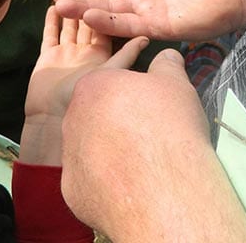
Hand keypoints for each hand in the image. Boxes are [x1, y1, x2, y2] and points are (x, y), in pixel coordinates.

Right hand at [24, 6, 146, 121]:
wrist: (52, 116)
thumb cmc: (84, 96)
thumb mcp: (109, 72)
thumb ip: (126, 54)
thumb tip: (146, 39)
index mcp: (101, 55)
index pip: (104, 26)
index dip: (104, 9)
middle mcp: (84, 52)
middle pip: (86, 23)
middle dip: (85, 5)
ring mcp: (66, 53)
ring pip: (68, 26)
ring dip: (68, 9)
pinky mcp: (48, 56)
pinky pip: (51, 34)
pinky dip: (51, 21)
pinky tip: (52, 7)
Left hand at [60, 49, 245, 241]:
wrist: (164, 188)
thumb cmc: (169, 127)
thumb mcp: (175, 84)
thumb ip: (166, 65)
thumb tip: (166, 56)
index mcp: (92, 85)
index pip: (112, 82)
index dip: (135, 92)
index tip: (151, 104)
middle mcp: (72, 118)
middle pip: (97, 114)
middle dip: (119, 120)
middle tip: (147, 132)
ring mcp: (69, 156)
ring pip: (91, 148)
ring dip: (111, 150)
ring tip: (141, 160)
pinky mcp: (72, 190)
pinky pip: (90, 180)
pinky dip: (108, 181)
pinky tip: (130, 185)